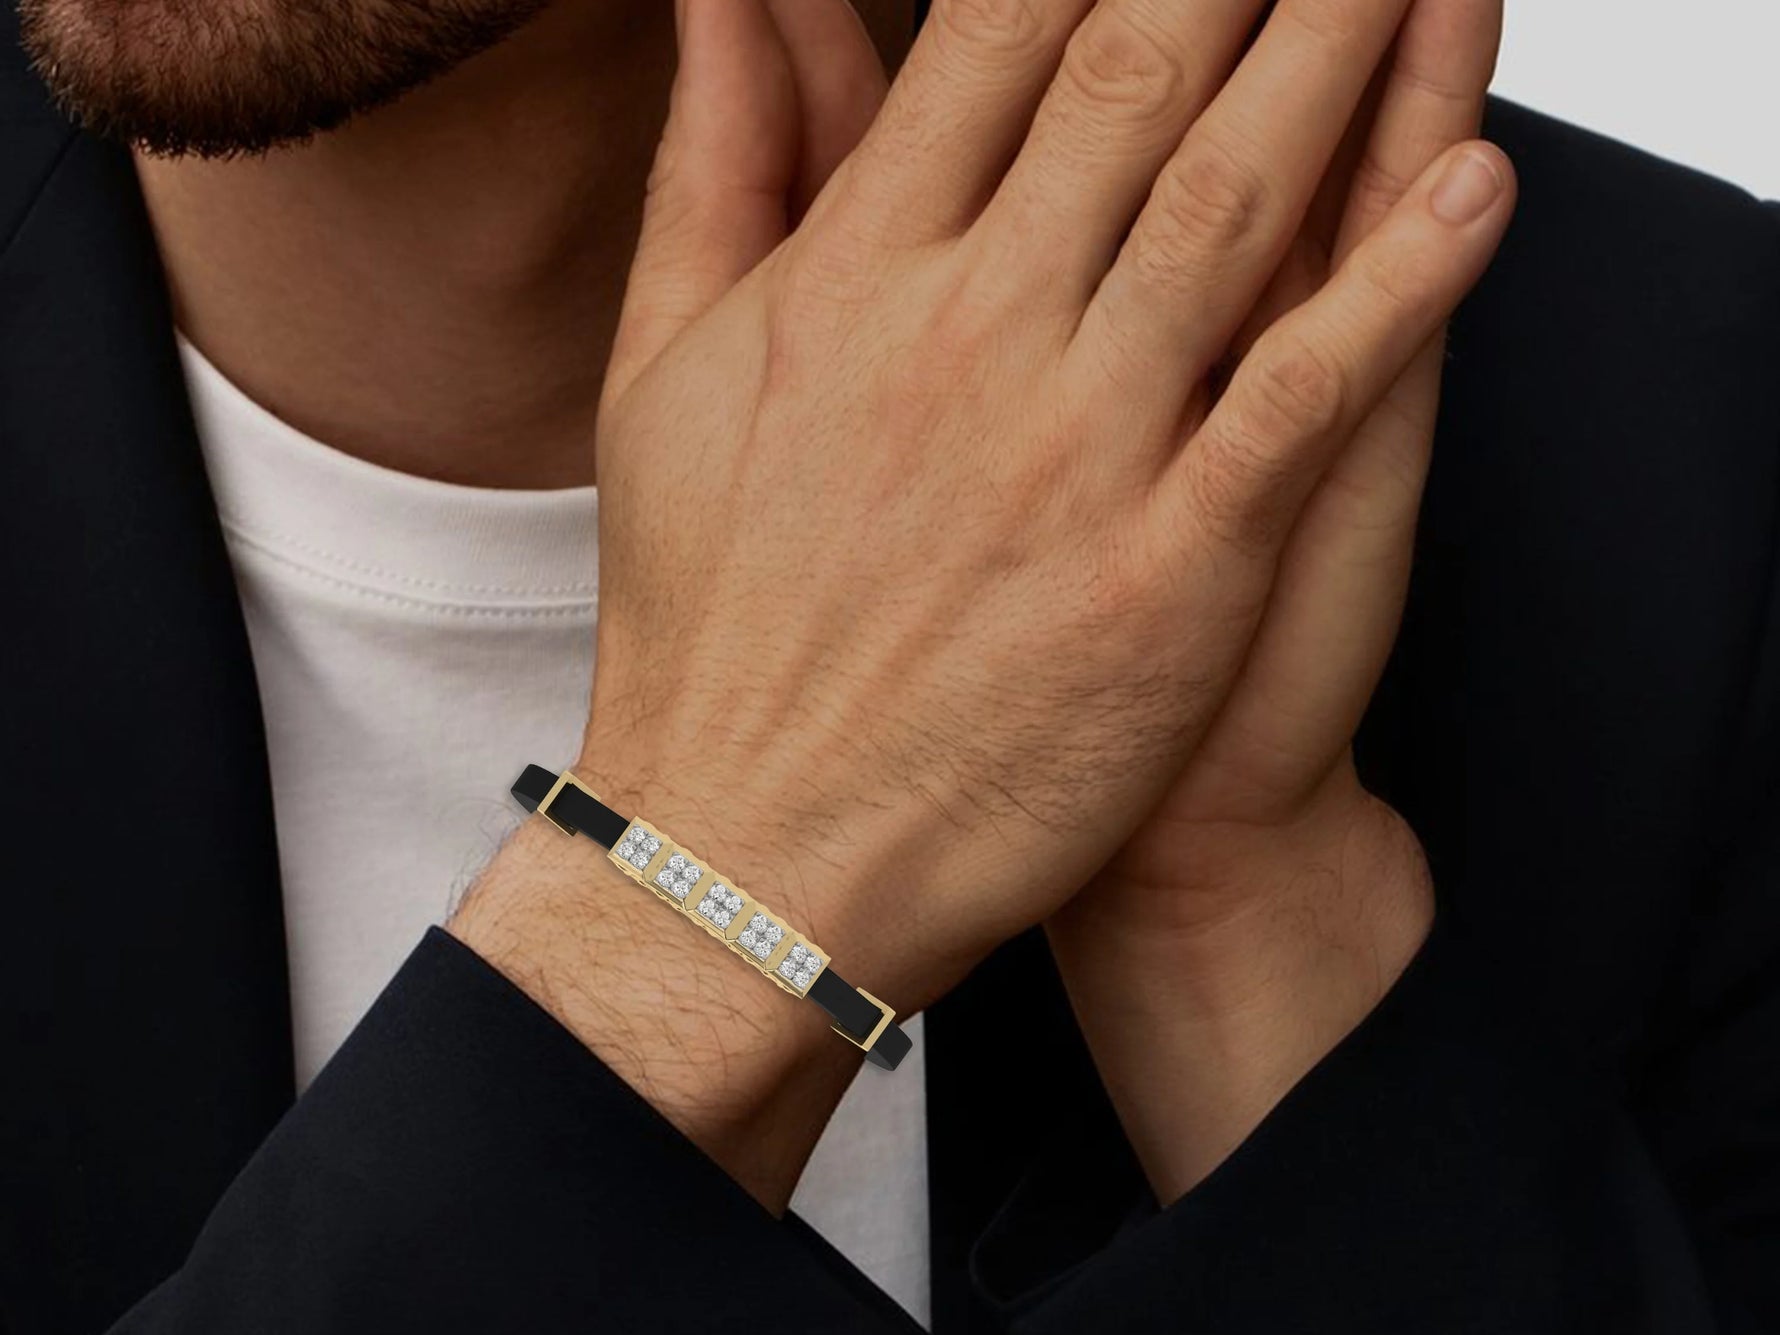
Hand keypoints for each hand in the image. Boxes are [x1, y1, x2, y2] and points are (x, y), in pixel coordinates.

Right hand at [453, 0, 1514, 1209]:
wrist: (751, 849)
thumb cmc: (706, 623)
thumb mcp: (666, 368)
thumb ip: (719, 164)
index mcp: (850, 276)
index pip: (998, 38)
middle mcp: (968, 334)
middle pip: (1140, 84)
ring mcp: (1075, 451)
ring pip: (1240, 203)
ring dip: (1341, 58)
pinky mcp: (1166, 572)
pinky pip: (1305, 390)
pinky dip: (1401, 279)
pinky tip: (1475, 183)